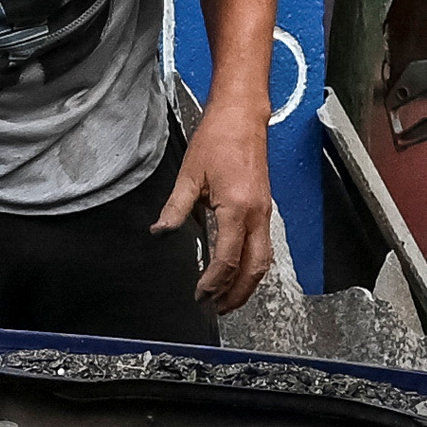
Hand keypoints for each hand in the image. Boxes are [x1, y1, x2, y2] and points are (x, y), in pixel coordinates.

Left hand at [158, 98, 279, 314]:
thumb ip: (175, 209)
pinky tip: (237, 271)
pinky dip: (252, 266)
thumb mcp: (189, 175)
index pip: (227, 258)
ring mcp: (265, 212)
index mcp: (237, 208)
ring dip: (247, 283)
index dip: (213, 282)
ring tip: (228, 298)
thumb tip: (161, 233)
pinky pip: (264, 247)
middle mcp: (257, 215)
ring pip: (263, 260)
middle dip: (237, 293)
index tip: (199, 294)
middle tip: (217, 308)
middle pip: (254, 268)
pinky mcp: (265, 209)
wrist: (242, 117)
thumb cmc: (218, 139)